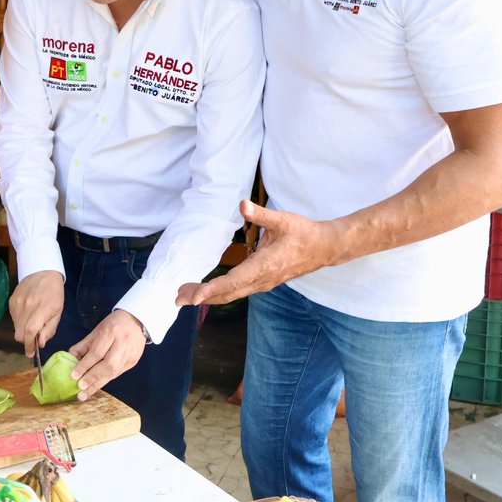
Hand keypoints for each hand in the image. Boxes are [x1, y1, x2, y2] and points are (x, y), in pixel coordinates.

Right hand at [9, 270, 63, 355]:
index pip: (30, 331)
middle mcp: (27, 306)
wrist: (41, 271)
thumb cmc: (54, 293)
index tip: (31, 354)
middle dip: (26, 341)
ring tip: (33, 322)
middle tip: (34, 340)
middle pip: (20, 334)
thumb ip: (50, 329)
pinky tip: (28, 314)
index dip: (29, 345)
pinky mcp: (11, 301)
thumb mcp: (58, 311)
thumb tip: (41, 344)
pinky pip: (14, 319)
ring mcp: (17, 304)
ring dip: (23, 331)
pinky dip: (20, 322)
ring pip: (16, 328)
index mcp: (42, 309)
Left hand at [68, 310, 146, 400]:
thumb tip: (69, 358)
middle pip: (108, 364)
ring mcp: (130, 354)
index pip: (97, 352)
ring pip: (114, 372)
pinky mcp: (133, 361)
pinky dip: (105, 380)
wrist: (137, 321)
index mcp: (112, 332)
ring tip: (84, 393)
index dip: (85, 365)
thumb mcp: (97, 330)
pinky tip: (95, 386)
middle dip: (92, 377)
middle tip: (79, 386)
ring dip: (98, 384)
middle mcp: (123, 343)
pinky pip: (118, 373)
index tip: (73, 375)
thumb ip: (84, 345)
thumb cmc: (113, 324)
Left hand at [176, 200, 334, 304]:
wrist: (324, 248)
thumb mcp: (283, 220)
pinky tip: (209, 291)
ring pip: (232, 294)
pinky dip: (221, 293)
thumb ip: (260, 214)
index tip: (193, 297)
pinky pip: (239, 291)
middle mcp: (261, 280)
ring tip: (186, 294)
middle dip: (201, 296)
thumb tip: (242, 204)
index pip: (232, 282)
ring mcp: (263, 283)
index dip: (211, 289)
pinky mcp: (264, 282)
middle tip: (177, 297)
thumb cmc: (304, 233)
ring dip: (209, 296)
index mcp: (263, 266)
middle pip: (227, 293)